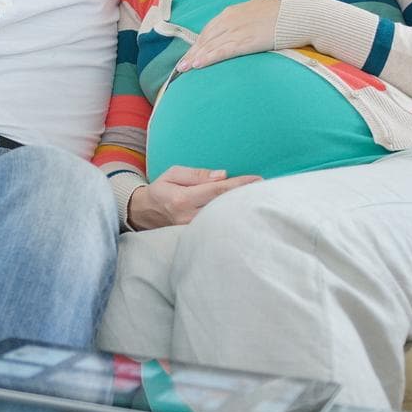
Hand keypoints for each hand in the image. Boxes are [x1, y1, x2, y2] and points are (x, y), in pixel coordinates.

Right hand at [125, 165, 260, 228]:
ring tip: (259, 200)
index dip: (239, 185)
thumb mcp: (173, 173)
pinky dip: (232, 220)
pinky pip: (218, 229)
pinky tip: (244, 215)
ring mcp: (192, 231)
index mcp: (183, 199)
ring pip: (223, 220)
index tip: (258, 179)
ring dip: (241, 210)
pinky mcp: (195, 238)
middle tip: (267, 189)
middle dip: (246, 198)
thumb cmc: (161, 190)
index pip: (218, 191)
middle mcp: (188, 217)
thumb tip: (222, 175)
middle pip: (224, 207)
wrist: (144, 213)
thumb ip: (197, 175)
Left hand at [174, 0, 281, 71]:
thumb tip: (241, 33)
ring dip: (194, 58)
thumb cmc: (283, 17)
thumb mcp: (257, 15)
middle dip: (192, 53)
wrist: (298, 15)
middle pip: (205, 39)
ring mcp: (237, 30)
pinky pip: (222, 50)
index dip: (198, 44)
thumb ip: (244, 23)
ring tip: (182, 70)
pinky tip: (198, 65)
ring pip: (210, 45)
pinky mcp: (245, 41)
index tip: (190, 54)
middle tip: (180, 66)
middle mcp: (230, 20)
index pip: (209, 30)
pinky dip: (208, 57)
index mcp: (232, 12)